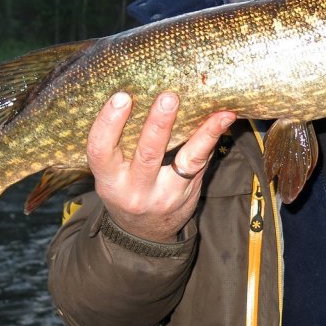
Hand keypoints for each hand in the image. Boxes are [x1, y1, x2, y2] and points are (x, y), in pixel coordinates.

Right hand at [86, 91, 235, 242]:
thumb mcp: (112, 174)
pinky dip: (212, 137)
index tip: (121, 97)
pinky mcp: (187, 193)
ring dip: (200, 132)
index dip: (108, 123)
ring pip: (184, 160)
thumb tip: (142, 91)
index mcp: (108, 180)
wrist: (144, 234)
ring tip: (214, 109)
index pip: (100, 150)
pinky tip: (225, 117)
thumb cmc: (126, 189)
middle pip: (147, 154)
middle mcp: (135, 190)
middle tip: (168, 96)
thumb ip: (121, 142)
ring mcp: (164, 194)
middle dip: (158, 124)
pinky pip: (201, 162)